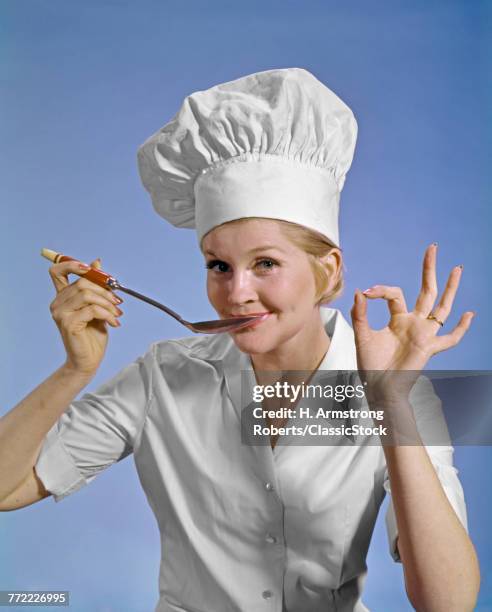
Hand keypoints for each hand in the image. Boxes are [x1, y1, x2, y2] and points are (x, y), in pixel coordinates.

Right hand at [49, 257, 123, 377]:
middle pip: (82, 283)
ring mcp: (60, 313)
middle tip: (118, 302)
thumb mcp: (98, 306)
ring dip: (107, 303)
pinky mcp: (67, 323)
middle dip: (105, 291)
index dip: (73, 264)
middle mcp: (57, 303)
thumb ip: (95, 286)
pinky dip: (107, 314)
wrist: (88, 360)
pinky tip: (114, 323)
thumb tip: (97, 261)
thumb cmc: (93, 334)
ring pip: (87, 295)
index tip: (91, 268)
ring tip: (117, 314)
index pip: (58, 271)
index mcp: (62, 297)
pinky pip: (91, 310)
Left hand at [350, 243, 474, 402]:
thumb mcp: (362, 336)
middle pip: (425, 291)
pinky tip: (469, 314)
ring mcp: (424, 334)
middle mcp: (413, 323)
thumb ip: (361, 314)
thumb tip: (360, 291)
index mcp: (397, 319)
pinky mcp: (429, 348)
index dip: (381, 289)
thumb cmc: (369, 365)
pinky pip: (450, 339)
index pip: (394, 294)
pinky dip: (461, 329)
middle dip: (428, 270)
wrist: (378, 388)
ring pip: (442, 307)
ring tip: (457, 268)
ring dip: (450, 288)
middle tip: (432, 248)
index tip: (367, 292)